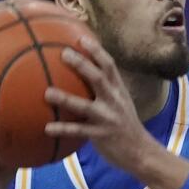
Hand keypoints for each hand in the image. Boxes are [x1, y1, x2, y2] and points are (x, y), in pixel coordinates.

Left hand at [43, 37, 160, 173]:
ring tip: (47, 92)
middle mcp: (114, 101)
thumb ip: (106, 90)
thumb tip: (85, 77)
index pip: (109, 65)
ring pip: (85, 106)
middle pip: (98, 78)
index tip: (81, 37)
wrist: (141, 152)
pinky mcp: (102, 136)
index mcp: (119, 90)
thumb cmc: (125, 126)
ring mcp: (108, 118)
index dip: (96, 50)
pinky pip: (79, 131)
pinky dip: (63, 129)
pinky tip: (47, 128)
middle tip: (64, 53)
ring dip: (65, 98)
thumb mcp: (120, 103)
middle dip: (81, 64)